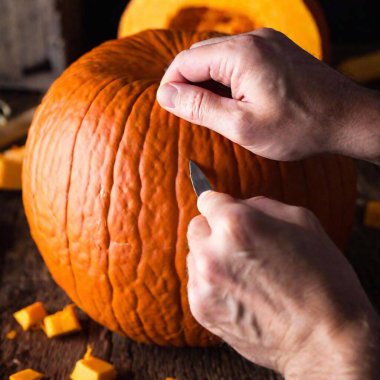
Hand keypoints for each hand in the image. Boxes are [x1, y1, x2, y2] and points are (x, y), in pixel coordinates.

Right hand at [157, 29, 379, 162]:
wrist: (345, 118)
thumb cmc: (297, 127)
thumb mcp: (241, 125)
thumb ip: (200, 107)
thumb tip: (167, 95)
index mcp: (240, 54)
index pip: (185, 61)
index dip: (171, 85)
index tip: (168, 108)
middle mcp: (253, 39)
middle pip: (200, 55)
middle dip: (187, 82)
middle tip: (187, 113)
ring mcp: (266, 43)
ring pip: (218, 56)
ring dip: (206, 81)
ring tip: (209, 110)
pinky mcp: (276, 51)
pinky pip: (238, 59)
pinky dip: (225, 77)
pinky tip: (230, 100)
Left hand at [187, 191, 379, 378]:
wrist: (325, 341)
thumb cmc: (322, 278)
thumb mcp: (302, 222)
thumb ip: (261, 206)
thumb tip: (237, 204)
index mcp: (235, 224)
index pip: (207, 199)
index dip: (221, 204)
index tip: (227, 211)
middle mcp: (211, 252)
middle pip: (197, 226)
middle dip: (214, 229)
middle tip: (240, 243)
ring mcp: (202, 283)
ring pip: (194, 254)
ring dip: (211, 256)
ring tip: (244, 271)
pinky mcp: (200, 309)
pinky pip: (196, 282)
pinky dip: (212, 282)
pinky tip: (239, 291)